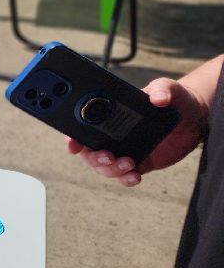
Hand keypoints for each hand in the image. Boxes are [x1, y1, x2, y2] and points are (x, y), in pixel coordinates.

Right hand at [67, 76, 208, 186]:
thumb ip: (162, 89)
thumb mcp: (167, 88)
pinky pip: (124, 175)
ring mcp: (124, 150)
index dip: (74, 138)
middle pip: (90, 152)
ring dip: (110, 169)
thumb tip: (158, 98)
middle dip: (94, 158)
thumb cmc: (175, 99)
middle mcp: (113, 135)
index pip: (83, 128)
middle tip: (108, 156)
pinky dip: (125, 179)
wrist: (194, 118)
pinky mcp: (139, 162)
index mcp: (110, 117)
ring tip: (128, 165)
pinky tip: (135, 177)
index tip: (73, 145)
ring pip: (104, 167)